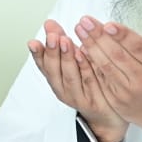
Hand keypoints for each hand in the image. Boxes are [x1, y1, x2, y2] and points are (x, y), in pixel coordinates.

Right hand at [27, 20, 125, 141]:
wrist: (108, 117)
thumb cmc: (89, 87)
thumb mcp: (72, 65)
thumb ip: (62, 45)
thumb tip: (50, 24)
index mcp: (57, 80)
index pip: (43, 66)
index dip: (38, 54)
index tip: (33, 42)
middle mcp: (64, 90)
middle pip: (54, 71)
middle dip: (52, 52)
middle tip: (52, 36)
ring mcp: (78, 97)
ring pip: (69, 77)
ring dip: (66, 58)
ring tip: (66, 42)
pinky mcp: (93, 101)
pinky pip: (89, 82)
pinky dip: (84, 69)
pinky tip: (83, 56)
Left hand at [75, 10, 141, 138]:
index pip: (139, 47)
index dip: (123, 35)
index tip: (108, 24)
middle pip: (119, 55)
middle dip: (99, 37)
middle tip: (85, 21)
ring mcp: (129, 91)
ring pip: (107, 66)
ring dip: (91, 47)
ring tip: (80, 31)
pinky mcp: (117, 100)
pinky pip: (101, 79)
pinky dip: (90, 64)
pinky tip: (81, 50)